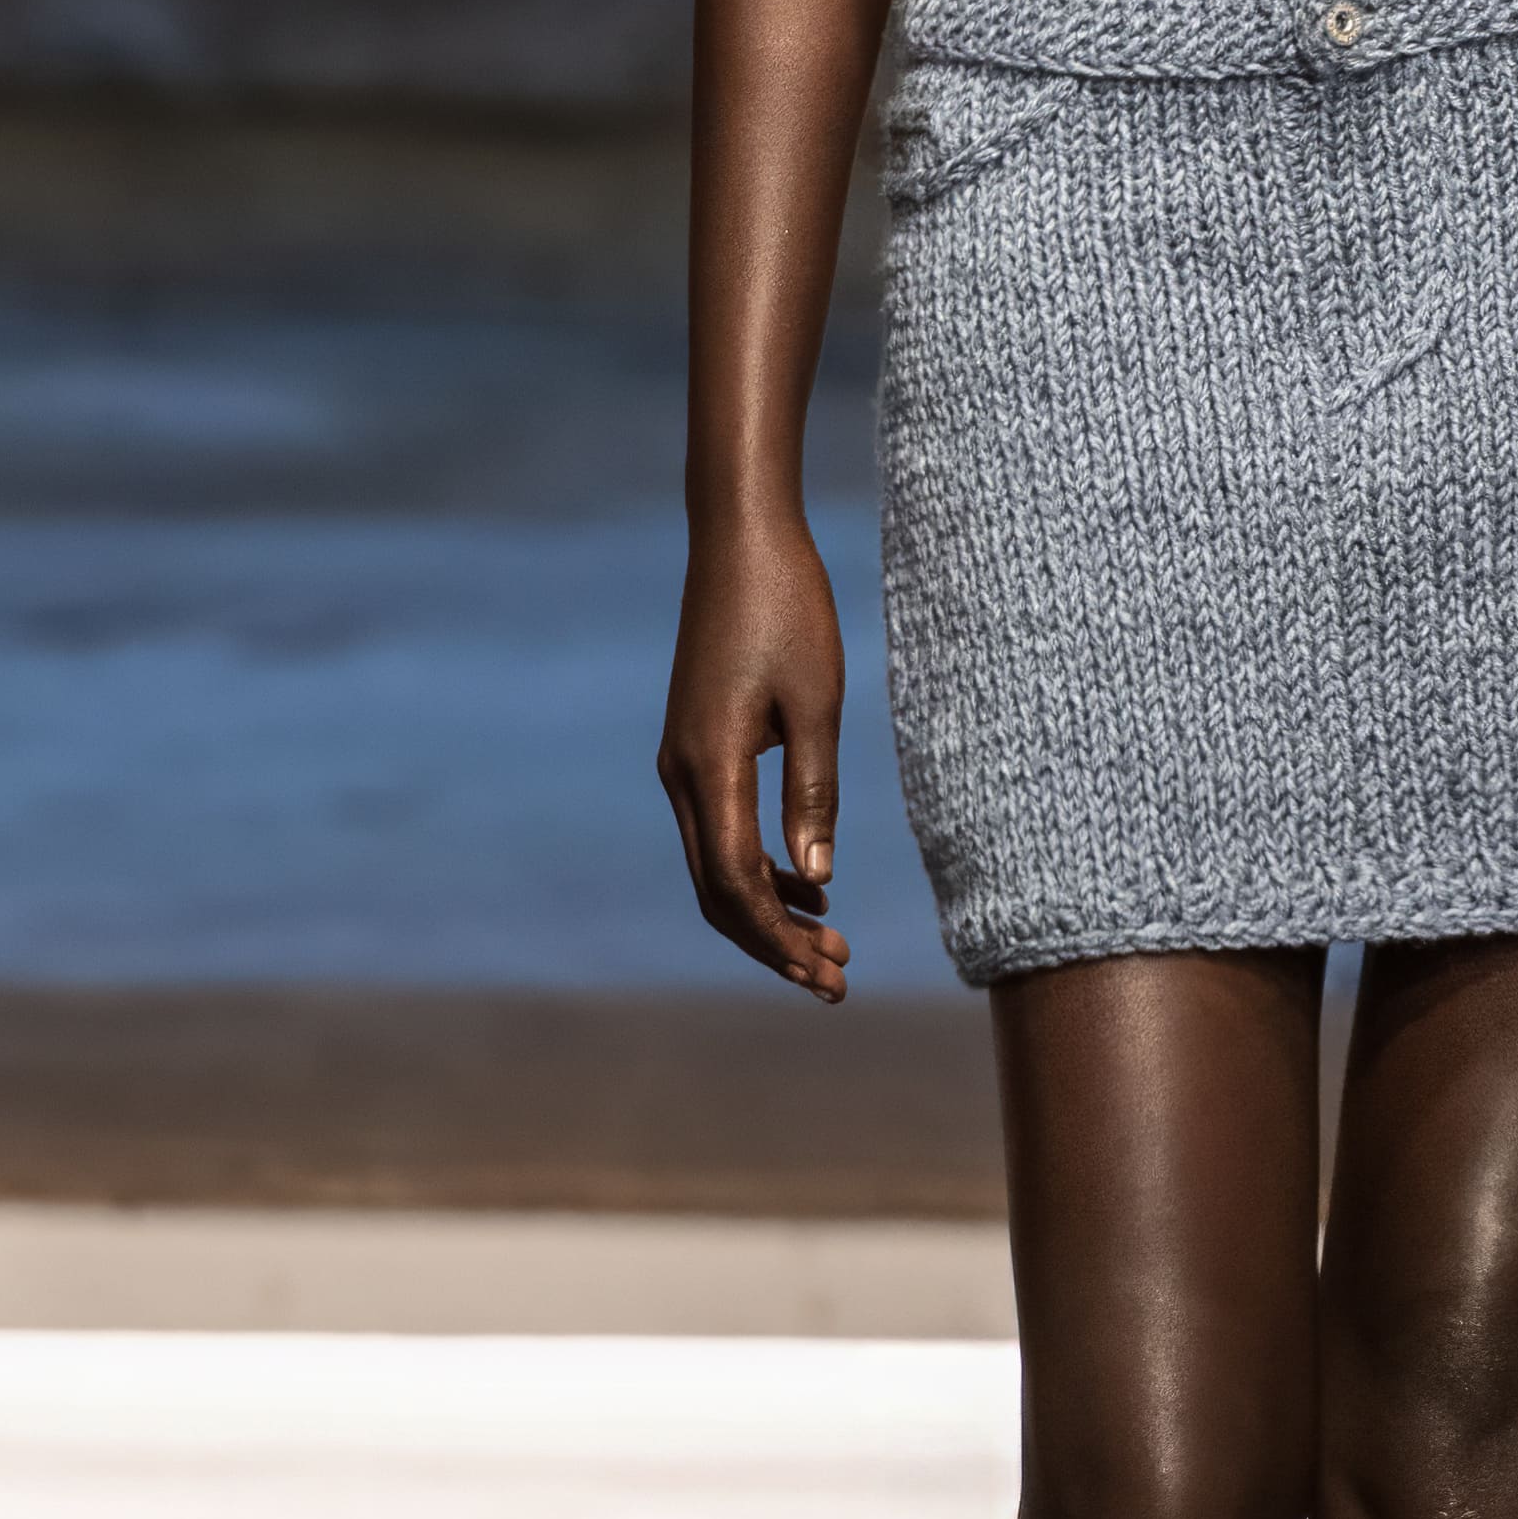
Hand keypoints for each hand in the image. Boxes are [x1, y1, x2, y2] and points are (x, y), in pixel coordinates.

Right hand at [658, 515, 852, 995]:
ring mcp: (682, 760)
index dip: (779, 941)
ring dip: (767, 910)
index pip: (737, 885)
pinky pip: (719, 829)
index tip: (828, 976)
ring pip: (715, 865)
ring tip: (829, 941)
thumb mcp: (817, 701)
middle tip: (835, 980)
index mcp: (710, 766)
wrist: (741, 538)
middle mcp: (682, 773)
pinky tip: (808, 881)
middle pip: (717, 892)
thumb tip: (817, 878)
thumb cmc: (787, 608)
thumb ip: (813, 791)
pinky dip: (758, 867)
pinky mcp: (695, 745)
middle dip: (772, 944)